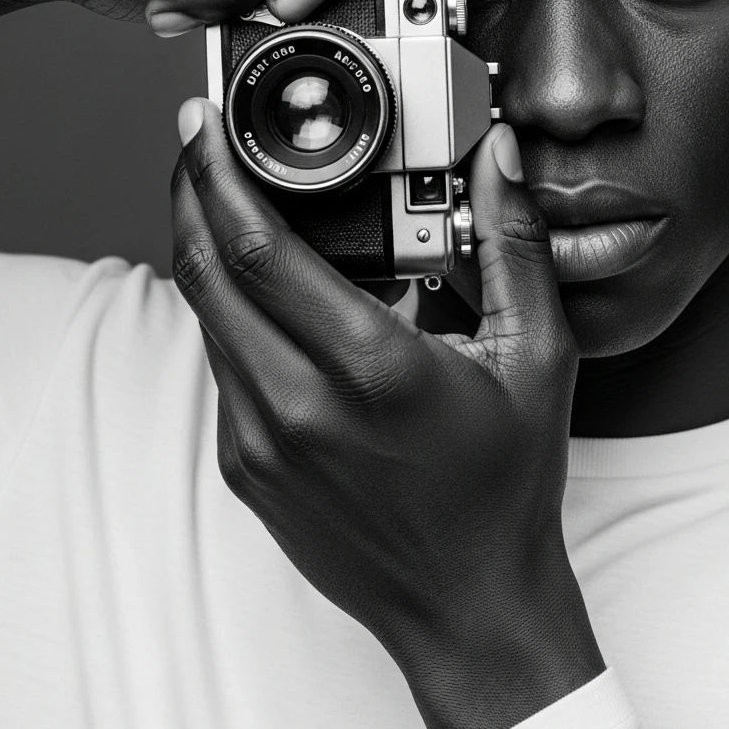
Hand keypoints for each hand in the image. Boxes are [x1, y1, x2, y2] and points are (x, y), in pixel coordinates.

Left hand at [171, 100, 604, 728]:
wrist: (469, 603)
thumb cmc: (506, 486)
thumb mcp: (537, 357)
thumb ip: (515, 245)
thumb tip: (497, 157)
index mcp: (372, 368)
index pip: (259, 249)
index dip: (217, 174)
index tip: (204, 125)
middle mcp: (299, 407)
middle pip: (207, 273)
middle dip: (191, 194)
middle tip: (197, 144)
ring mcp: (261, 445)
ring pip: (207, 319)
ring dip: (205, 251)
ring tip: (226, 202)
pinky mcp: (244, 470)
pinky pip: (221, 368)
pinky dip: (228, 315)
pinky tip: (261, 292)